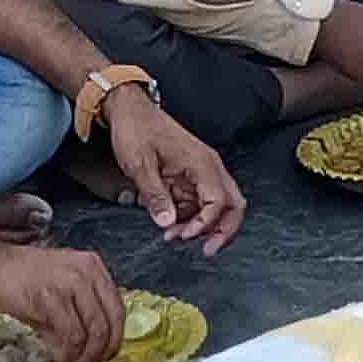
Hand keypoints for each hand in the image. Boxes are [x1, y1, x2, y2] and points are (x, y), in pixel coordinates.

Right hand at [0, 237, 128, 361]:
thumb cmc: (24, 279)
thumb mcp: (60, 290)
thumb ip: (79, 314)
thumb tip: (93, 350)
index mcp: (94, 267)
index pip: (118, 309)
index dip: (115, 338)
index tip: (106, 355)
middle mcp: (87, 273)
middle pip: (110, 323)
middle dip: (102, 353)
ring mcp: (69, 283)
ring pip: (94, 332)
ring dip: (85, 357)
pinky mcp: (50, 298)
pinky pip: (72, 335)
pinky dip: (69, 354)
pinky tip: (60, 360)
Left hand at [98, 94, 245, 254]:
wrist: (130, 111)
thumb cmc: (136, 130)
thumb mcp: (140, 164)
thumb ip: (155, 195)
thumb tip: (167, 223)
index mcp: (201, 162)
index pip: (219, 200)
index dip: (206, 223)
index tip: (184, 236)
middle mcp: (208, 168)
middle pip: (233, 204)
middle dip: (224, 230)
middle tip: (207, 251)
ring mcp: (201, 173)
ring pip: (218, 207)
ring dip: (202, 226)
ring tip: (175, 237)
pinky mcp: (190, 178)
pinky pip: (199, 203)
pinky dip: (191, 218)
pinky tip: (171, 225)